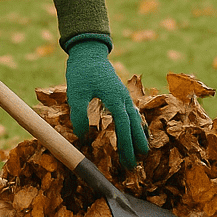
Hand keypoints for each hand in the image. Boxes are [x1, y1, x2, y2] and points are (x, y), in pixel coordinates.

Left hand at [63, 35, 148, 168]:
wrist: (89, 52)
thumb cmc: (81, 72)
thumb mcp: (75, 93)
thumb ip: (78, 114)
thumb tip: (83, 136)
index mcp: (115, 98)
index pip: (124, 126)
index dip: (126, 144)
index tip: (128, 160)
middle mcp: (124, 98)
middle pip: (134, 125)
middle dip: (136, 144)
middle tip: (136, 164)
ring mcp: (124, 96)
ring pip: (136, 119)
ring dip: (138, 136)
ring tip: (141, 152)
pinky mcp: (121, 94)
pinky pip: (133, 113)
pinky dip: (136, 125)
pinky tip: (137, 133)